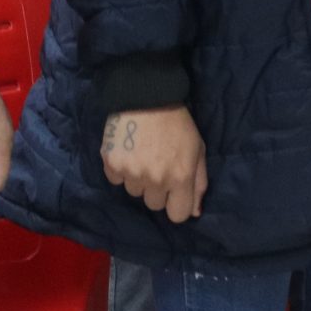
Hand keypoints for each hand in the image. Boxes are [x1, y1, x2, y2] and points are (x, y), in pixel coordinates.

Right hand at [102, 106, 206, 222]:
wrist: (146, 94)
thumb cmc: (177, 123)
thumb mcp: (198, 150)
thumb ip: (199, 183)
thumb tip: (194, 212)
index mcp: (180, 178)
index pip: (177, 216)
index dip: (176, 204)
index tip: (173, 191)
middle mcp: (156, 179)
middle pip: (153, 204)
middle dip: (156, 189)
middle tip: (156, 165)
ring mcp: (132, 172)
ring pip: (133, 192)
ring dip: (137, 178)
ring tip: (140, 154)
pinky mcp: (111, 162)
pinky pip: (115, 179)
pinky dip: (119, 169)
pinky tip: (126, 151)